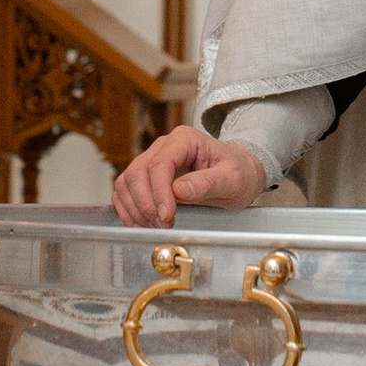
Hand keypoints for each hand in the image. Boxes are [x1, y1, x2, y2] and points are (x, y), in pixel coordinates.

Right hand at [113, 127, 269, 226]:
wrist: (240, 174)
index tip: (167, 216)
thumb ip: (208, 183)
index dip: (159, 192)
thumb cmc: (239, 172)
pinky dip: (128, 209)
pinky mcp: (147, 177)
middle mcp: (164, 147)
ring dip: (136, 208)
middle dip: (146, 203)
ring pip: (127, 182)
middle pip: (137, 173)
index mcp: (185, 140)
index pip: (160, 163)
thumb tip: (178, 190)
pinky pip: (125, 191)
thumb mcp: (233, 178)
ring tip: (156, 226)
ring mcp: (152, 160)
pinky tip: (142, 223)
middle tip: (163, 224)